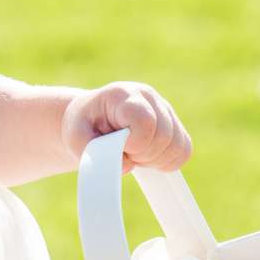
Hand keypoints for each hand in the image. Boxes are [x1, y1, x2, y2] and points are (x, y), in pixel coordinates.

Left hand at [60, 81, 192, 171]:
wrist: (90, 120)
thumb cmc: (83, 127)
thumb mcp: (75, 138)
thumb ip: (95, 152)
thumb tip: (127, 164)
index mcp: (123, 95)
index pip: (145, 121)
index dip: (135, 144)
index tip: (120, 148)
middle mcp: (148, 97)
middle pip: (164, 136)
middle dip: (143, 155)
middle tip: (124, 153)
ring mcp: (164, 109)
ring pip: (178, 146)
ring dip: (155, 160)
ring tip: (134, 154)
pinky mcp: (175, 124)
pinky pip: (184, 151)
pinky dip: (167, 162)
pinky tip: (147, 158)